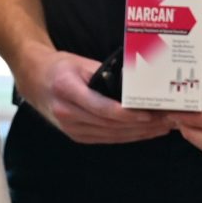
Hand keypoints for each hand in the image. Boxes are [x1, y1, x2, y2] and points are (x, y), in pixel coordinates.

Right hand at [17, 42, 177, 145]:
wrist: (33, 80)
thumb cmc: (59, 67)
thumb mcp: (80, 63)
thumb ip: (106, 74)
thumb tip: (137, 82)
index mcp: (67, 90)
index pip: (101, 108)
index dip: (128, 114)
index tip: (150, 114)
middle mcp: (67, 113)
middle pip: (111, 125)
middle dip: (142, 125)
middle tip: (167, 119)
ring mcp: (70, 128)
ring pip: (112, 135)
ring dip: (140, 133)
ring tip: (163, 126)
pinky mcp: (76, 136)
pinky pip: (106, 139)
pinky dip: (128, 136)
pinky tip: (145, 132)